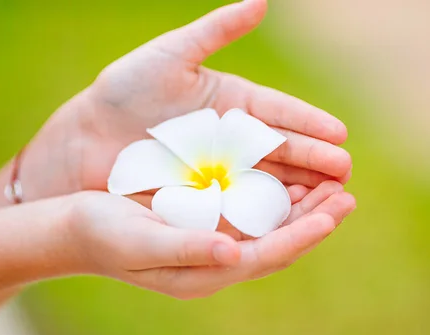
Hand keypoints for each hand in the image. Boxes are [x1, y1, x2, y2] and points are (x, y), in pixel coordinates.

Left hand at [24, 0, 350, 199]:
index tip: (340, 133)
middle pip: (282, 150)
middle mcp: (234, 139)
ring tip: (328, 197)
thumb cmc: (123, 93)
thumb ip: (215, 30)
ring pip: (269, 181)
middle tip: (344, 172)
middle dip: (315, 160)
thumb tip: (262, 0)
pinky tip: (290, 218)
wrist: (85, 142)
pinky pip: (242, 205)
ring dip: (299, 189)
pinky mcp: (207, 198)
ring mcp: (222, 172)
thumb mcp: (169, 56)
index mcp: (234, 103)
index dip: (310, 123)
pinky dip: (267, 211)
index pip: (280, 113)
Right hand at [67, 181, 353, 298]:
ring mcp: (213, 245)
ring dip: (302, 209)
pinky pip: (251, 215)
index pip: (266, 256)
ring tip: (332, 185)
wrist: (75, 230)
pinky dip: (276, 198)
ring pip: (270, 229)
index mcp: (204, 273)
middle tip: (346, 194)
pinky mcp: (206, 225)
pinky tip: (292, 179)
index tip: (334, 214)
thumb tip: (234, 254)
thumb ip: (186, 248)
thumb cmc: (103, 235)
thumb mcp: (140, 240)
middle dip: (314, 220)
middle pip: (277, 244)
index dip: (301, 235)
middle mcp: (216, 262)